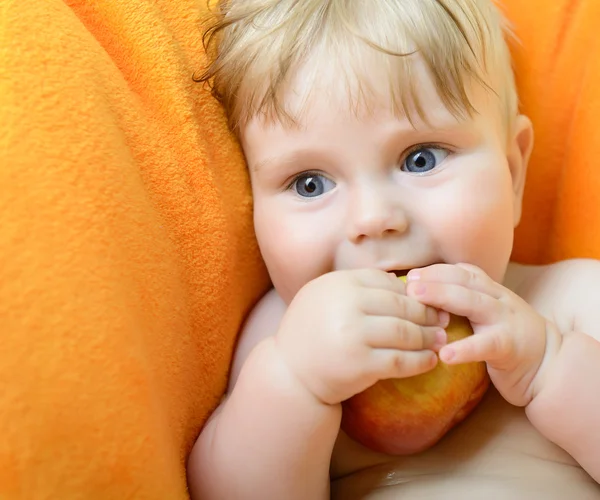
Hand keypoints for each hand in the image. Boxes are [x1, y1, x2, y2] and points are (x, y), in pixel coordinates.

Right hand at [274, 269, 447, 405]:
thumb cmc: (312, 332)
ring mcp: (353, 335)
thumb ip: (357, 287)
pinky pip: (400, 361)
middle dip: (426, 313)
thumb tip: (403, 283)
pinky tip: (429, 360)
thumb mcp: (325, 297)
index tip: (427, 299)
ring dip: (428, 336)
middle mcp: (346, 305)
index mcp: (338, 284)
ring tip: (439, 339)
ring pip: (405, 332)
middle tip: (442, 318)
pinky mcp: (360, 364)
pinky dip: (420, 361)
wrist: (289, 372)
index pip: (386, 282)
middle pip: (401, 305)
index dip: (411, 291)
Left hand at [405, 263, 551, 405]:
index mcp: (490, 290)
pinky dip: (464, 349)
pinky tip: (445, 355)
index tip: (409, 275)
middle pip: (464, 282)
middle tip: (407, 284)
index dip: (435, 271)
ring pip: (473, 303)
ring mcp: (505, 320)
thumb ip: (464, 300)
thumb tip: (421, 294)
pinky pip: (485, 345)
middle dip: (434, 279)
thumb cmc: (507, 338)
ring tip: (416, 301)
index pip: (461, 272)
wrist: (549, 364)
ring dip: (443, 298)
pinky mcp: (509, 347)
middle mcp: (498, 299)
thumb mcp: (488, 312)